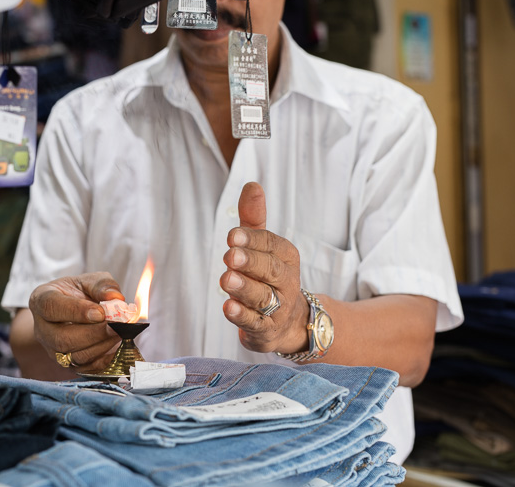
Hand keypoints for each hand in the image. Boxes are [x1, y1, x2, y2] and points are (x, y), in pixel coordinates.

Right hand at [28, 272, 123, 371]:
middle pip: (61, 338)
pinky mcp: (66, 364)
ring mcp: (52, 349)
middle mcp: (42, 328)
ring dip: (100, 347)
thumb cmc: (80, 292)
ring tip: (119, 334)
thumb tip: (115, 298)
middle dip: (92, 334)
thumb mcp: (90, 280)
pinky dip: (103, 360)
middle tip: (116, 326)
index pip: (51, 307)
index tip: (100, 312)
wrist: (76, 309)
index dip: (76, 311)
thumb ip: (102, 285)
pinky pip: (84, 369)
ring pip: (72, 357)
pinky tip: (116, 346)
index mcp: (41, 300)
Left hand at [219, 182, 309, 354]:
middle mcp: (286, 282)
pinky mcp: (265, 330)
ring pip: (262, 296)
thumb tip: (252, 184)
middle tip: (230, 256)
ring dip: (244, 288)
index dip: (252, 240)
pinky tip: (228, 308)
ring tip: (226, 280)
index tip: (232, 235)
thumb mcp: (261, 246)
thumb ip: (253, 218)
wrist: (288, 323)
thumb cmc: (267, 276)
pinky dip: (241, 316)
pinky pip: (254, 323)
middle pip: (270, 270)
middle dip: (251, 262)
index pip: (271, 244)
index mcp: (286, 257)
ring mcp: (277, 308)